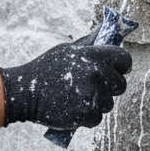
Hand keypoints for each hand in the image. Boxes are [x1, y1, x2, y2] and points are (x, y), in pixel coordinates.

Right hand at [0, 43, 131, 129]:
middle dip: (109, 88)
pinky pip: (97, 118)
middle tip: (91, 88)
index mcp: (95, 56)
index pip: (125, 60)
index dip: (121, 66)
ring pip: (108, 104)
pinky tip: (72, 109)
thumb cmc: (45, 69)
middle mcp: (97, 75)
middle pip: (120, 85)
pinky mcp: (87, 114)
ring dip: (96, 103)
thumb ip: (90, 45)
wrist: (25, 93)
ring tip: (76, 98)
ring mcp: (93, 95)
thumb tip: (106, 33)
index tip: (113, 71)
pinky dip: (87, 117)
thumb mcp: (67, 50)